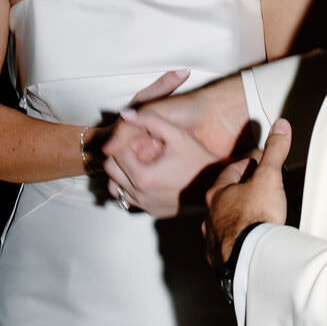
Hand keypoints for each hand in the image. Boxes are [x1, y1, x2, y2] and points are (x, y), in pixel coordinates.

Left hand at [103, 70, 218, 218]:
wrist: (215, 184)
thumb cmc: (198, 159)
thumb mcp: (177, 135)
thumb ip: (150, 121)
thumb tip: (126, 114)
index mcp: (143, 176)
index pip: (115, 154)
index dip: (123, 142)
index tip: (137, 138)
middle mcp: (140, 194)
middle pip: (111, 171)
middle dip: (119, 156)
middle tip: (135, 148)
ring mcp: (145, 205)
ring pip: (116, 187)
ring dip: (122, 173)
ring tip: (140, 162)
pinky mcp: (152, 212)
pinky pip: (130, 199)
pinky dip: (132, 187)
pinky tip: (148, 176)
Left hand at [203, 119, 290, 266]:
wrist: (250, 259)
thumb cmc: (255, 218)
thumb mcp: (269, 178)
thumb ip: (274, 151)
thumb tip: (280, 127)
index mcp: (217, 194)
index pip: (233, 170)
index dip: (250, 164)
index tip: (262, 162)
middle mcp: (210, 216)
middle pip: (227, 197)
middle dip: (242, 191)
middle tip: (260, 188)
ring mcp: (213, 240)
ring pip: (224, 223)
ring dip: (238, 218)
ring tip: (256, 218)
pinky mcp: (220, 260)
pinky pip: (228, 247)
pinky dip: (238, 242)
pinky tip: (249, 244)